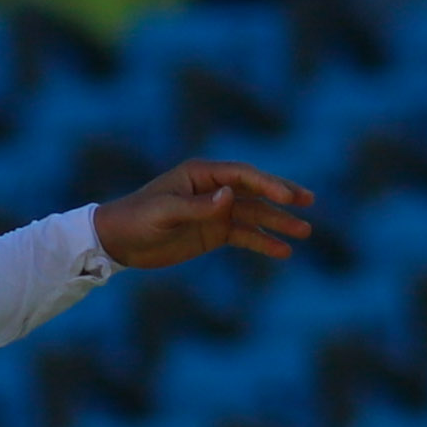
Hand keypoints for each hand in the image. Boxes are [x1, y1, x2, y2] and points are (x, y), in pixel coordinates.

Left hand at [96, 157, 315, 267]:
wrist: (118, 241)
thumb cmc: (137, 218)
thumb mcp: (165, 212)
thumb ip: (198, 206)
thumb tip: (229, 196)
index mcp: (200, 175)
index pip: (242, 176)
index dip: (267, 183)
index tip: (288, 196)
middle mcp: (212, 189)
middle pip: (255, 190)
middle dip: (282, 196)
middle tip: (308, 201)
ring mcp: (215, 211)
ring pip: (254, 214)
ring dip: (278, 222)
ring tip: (305, 232)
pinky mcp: (213, 232)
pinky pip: (244, 235)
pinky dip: (263, 242)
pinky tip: (283, 251)